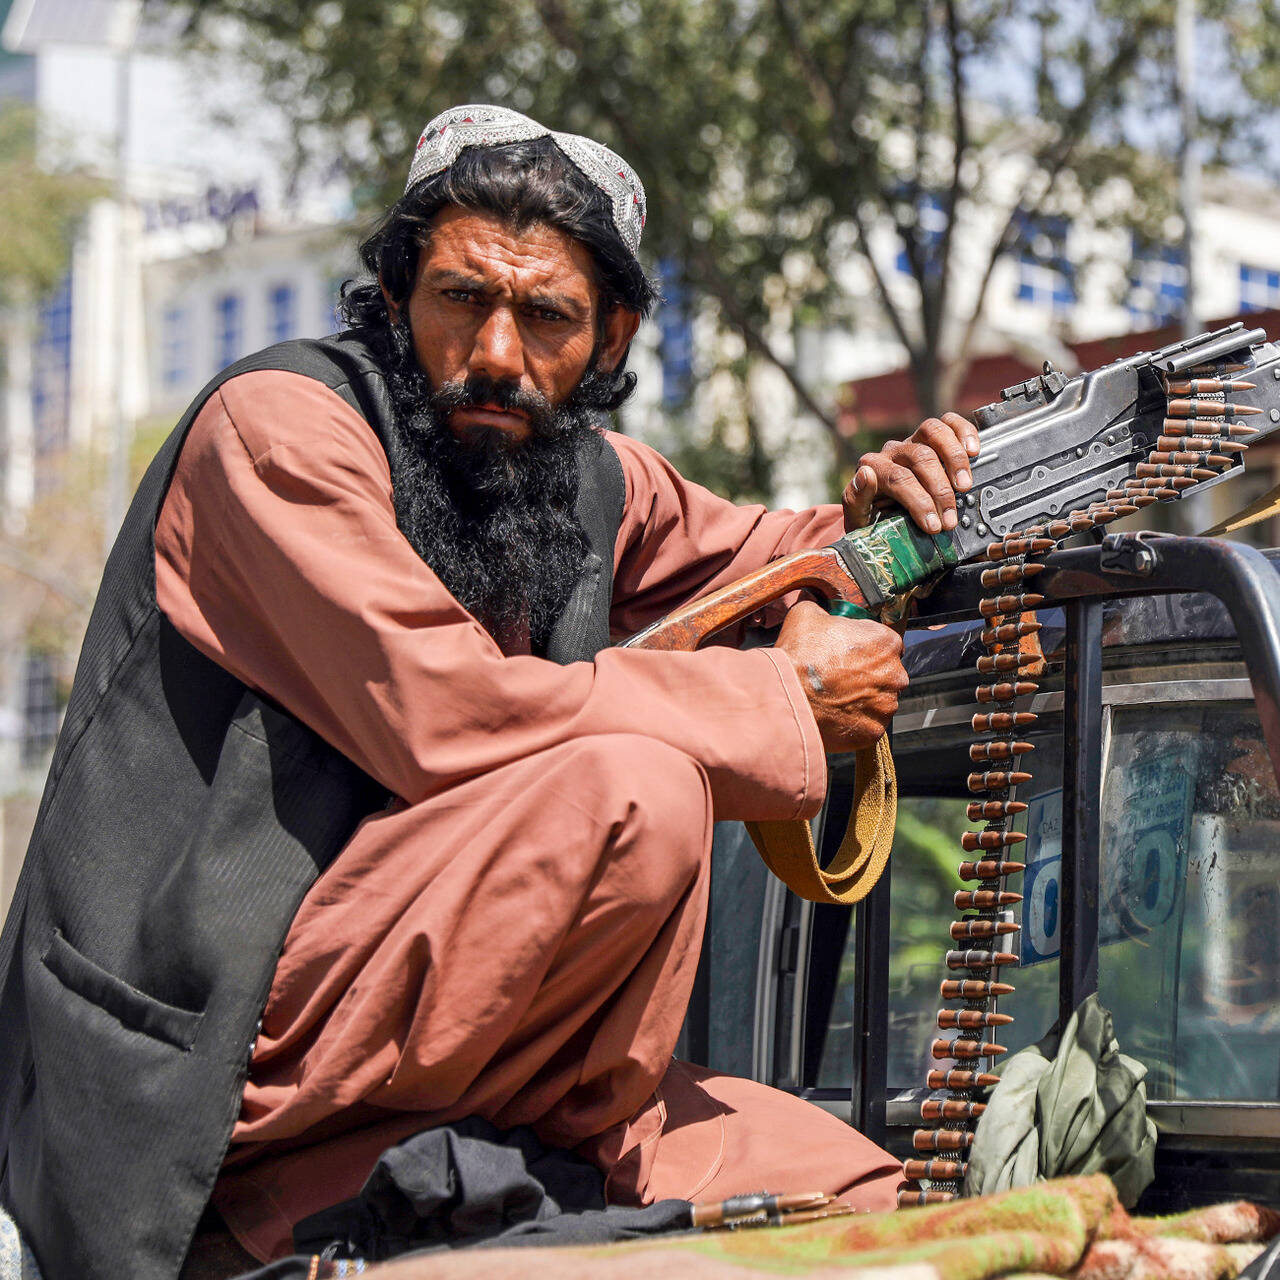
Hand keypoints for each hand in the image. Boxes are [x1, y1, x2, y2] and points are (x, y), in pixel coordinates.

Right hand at [776, 600, 908, 752]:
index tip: (849, 654)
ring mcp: (886, 705)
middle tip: (839, 677)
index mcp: (886, 641)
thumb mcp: (806, 615)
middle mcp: (895, 674)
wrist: (786, 696)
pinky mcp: (874, 731)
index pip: (885, 642)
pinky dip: (854, 722)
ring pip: (879, 701)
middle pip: (886, 673)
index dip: (865, 647)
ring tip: (834, 698)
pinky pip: (867, 725)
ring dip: (862, 699)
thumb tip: (820, 611)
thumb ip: (823, 610)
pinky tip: (834, 714)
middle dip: (867, 675)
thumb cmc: (799, 656)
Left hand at [843, 411, 980, 533]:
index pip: (898, 478)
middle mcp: (893, 451)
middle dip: (939, 490)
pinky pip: (948, 423)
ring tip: (964, 486)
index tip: (933, 526)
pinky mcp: (932, 439)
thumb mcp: (857, 519)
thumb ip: (855, 498)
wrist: (881, 519)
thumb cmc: (871, 521)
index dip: (919, 502)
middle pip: (920, 457)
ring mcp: (913, 442)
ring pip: (933, 431)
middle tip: (950, 518)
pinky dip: (963, 432)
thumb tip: (865, 473)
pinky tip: (973, 450)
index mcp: (872, 468)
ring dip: (953, 458)